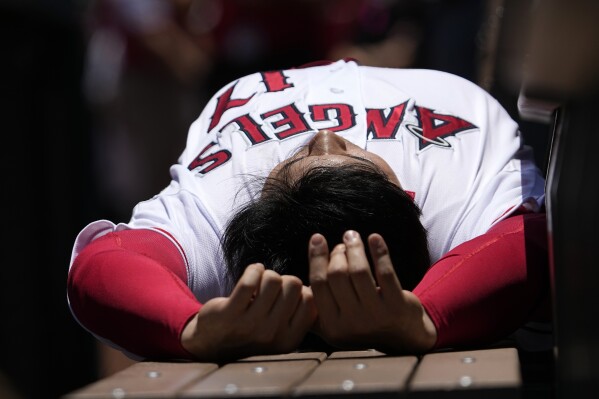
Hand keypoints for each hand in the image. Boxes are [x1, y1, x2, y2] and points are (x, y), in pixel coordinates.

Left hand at [181, 264, 315, 360]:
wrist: (213, 343)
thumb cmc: (252, 329)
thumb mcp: (280, 330)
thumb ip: (298, 313)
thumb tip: (313, 288)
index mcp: (290, 340)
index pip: (309, 300)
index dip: (299, 289)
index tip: (285, 292)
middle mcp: (272, 335)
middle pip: (293, 284)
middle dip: (283, 280)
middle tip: (270, 288)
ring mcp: (250, 325)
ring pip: (273, 279)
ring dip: (266, 275)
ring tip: (259, 284)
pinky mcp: (230, 312)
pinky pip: (251, 278)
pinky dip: (253, 269)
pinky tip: (251, 274)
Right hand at [308, 230, 436, 352]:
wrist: (404, 338)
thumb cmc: (363, 323)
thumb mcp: (335, 324)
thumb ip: (314, 309)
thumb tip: (295, 287)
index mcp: (332, 326)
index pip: (319, 284)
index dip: (316, 257)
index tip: (317, 238)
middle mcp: (352, 322)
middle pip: (338, 275)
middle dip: (338, 253)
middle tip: (343, 244)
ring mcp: (376, 315)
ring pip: (359, 271)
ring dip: (355, 248)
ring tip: (353, 237)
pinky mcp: (397, 305)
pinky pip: (385, 272)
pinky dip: (378, 251)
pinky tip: (374, 238)